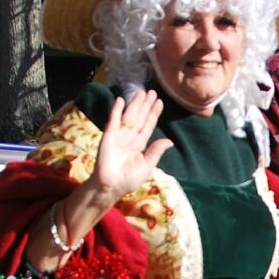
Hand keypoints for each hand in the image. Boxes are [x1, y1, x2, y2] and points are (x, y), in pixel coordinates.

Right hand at [83, 90, 171, 210]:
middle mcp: (130, 137)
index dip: (153, 114)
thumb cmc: (128, 180)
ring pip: (129, 116)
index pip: (148, 125)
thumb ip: (156, 152)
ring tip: (141, 92)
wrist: (111, 187)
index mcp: (139, 145)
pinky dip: (116, 110)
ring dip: (134, 104)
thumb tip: (169, 140)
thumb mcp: (147, 166)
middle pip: (139, 117)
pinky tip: (120, 100)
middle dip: (145, 105)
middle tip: (152, 92)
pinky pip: (113, 121)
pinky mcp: (108, 136)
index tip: (159, 102)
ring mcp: (119, 136)